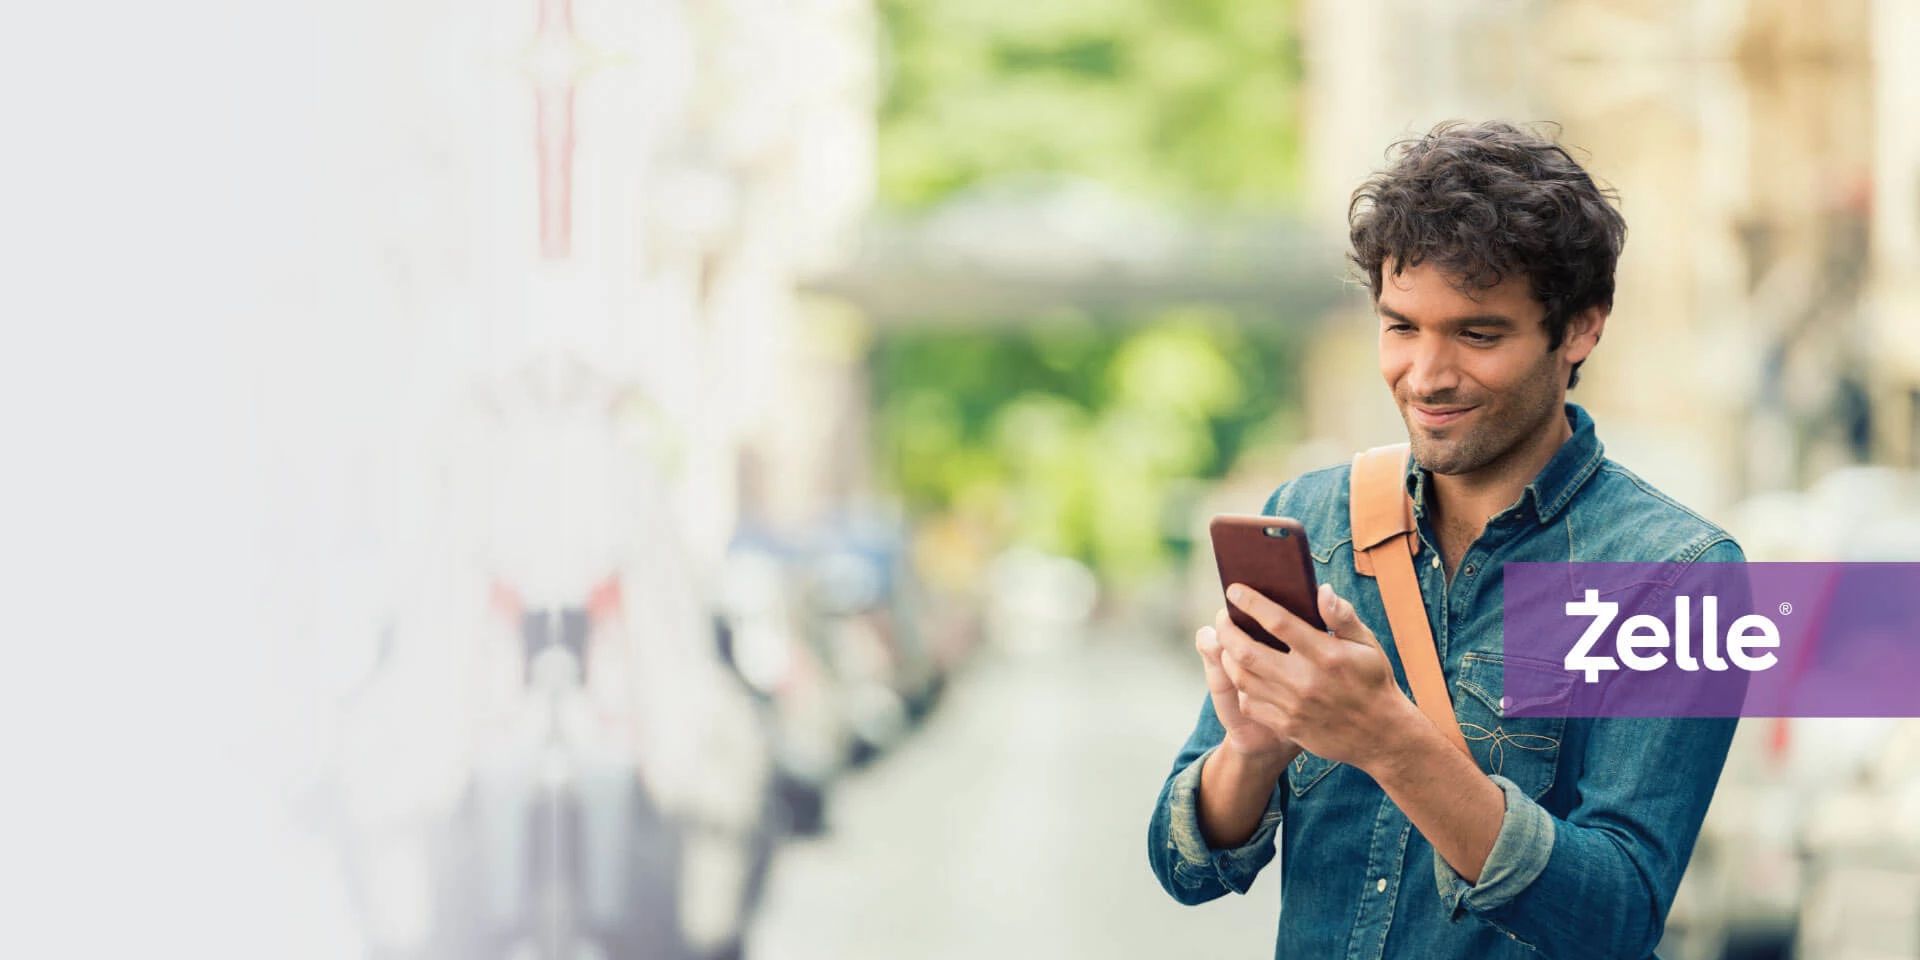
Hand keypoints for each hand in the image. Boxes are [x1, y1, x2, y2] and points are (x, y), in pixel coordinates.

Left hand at [1213, 581, 1424, 770]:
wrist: (1381, 735)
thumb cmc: (1373, 681)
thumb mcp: (1367, 644)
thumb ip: (1343, 616)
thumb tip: (1321, 590)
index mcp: (1325, 654)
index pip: (1278, 621)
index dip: (1251, 602)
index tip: (1234, 589)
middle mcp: (1305, 680)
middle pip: (1247, 651)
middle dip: (1227, 629)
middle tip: (1223, 617)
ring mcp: (1294, 706)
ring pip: (1242, 678)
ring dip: (1228, 657)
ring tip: (1227, 644)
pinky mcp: (1287, 726)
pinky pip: (1250, 704)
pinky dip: (1240, 687)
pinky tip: (1243, 674)